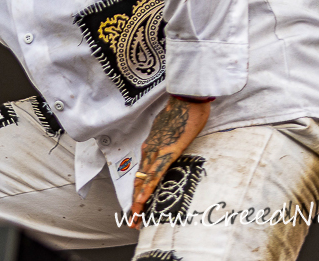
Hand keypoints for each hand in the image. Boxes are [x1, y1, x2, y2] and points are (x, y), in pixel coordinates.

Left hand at [130, 95, 210, 227]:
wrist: (187, 97)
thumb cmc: (184, 109)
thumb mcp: (173, 126)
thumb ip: (169, 135)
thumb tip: (171, 139)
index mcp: (153, 145)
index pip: (144, 171)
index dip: (140, 188)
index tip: (137, 203)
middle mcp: (151, 149)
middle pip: (141, 179)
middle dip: (136, 202)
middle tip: (131, 220)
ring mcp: (157, 151)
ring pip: (145, 180)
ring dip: (139, 201)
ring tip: (134, 219)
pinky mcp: (167, 152)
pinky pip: (155, 174)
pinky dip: (147, 188)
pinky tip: (142, 200)